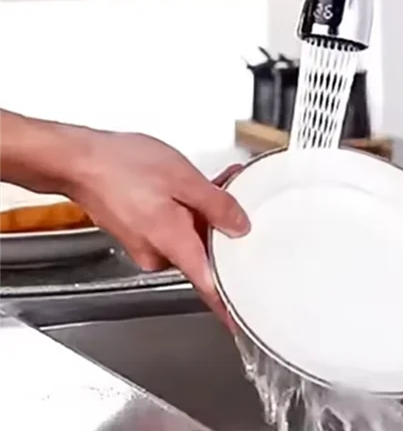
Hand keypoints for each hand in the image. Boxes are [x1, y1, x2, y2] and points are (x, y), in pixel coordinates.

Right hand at [63, 129, 249, 328]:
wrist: (79, 161)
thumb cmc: (123, 168)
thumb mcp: (184, 180)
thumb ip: (217, 205)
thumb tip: (240, 227)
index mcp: (172, 244)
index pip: (207, 286)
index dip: (226, 305)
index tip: (240, 322)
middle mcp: (156, 252)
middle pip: (202, 254)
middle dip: (224, 230)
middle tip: (241, 204)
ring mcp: (144, 242)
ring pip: (188, 234)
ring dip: (206, 212)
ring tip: (220, 182)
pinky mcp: (137, 229)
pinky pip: (172, 225)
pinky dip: (186, 208)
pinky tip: (194, 184)